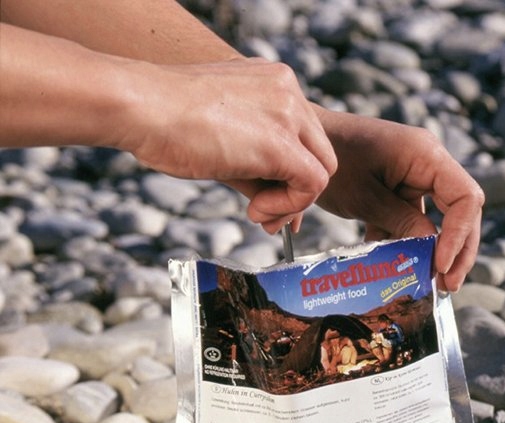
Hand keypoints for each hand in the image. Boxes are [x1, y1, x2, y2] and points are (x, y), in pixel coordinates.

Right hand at [120, 58, 336, 233]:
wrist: (137, 105)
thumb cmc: (162, 120)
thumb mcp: (222, 136)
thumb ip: (255, 164)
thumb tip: (276, 207)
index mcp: (273, 82)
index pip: (302, 134)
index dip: (290, 172)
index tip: (266, 197)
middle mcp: (287, 91)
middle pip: (317, 151)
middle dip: (297, 190)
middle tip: (266, 214)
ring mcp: (288, 113)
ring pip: (321, 168)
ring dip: (292, 202)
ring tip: (258, 214)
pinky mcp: (282, 144)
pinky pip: (313, 184)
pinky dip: (290, 206)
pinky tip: (257, 211)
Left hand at [313, 110, 483, 291]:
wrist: (301, 147)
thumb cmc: (329, 162)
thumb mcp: (363, 197)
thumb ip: (401, 223)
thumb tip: (432, 253)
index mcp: (426, 155)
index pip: (465, 198)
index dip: (459, 235)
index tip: (440, 265)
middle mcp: (429, 164)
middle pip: (461, 211)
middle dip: (456, 250)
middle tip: (446, 286)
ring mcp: (416, 177)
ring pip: (439, 220)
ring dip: (431, 252)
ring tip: (425, 284)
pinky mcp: (401, 189)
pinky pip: (414, 219)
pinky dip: (405, 243)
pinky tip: (391, 268)